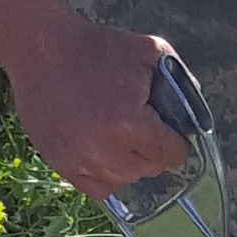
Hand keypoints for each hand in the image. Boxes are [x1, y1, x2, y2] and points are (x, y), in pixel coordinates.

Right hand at [7, 16, 193, 200]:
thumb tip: (194, 113)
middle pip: (150, 169)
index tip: (171, 131)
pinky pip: (96, 188)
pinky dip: (107, 175)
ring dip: (131, 162)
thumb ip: (180, 80)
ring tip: (123, 136)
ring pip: (124, 179)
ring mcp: (80, 161)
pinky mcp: (60, 163)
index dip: (177, 141)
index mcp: (131, 125)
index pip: (172, 154)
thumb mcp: (149, 51)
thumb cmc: (96, 48)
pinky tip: (107, 154)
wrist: (42, 49)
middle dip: (155, 150)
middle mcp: (105, 150)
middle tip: (145, 128)